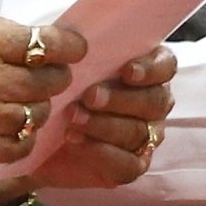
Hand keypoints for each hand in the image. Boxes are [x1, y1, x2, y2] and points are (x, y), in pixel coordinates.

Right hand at [0, 9, 84, 173]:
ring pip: (38, 114)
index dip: (69, 47)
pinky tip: (10, 127)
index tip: (74, 49)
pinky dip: (23, 136)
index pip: (46, 43)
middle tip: (45, 77)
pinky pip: (22, 146)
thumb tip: (39, 41)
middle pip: (50, 81)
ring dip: (36, 108)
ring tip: (21, 102)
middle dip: (54, 77)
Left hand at [20, 46, 178, 189]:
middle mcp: (154, 104)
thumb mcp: (68, 63)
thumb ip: (80, 50)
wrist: (39, 133)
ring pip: (139, 132)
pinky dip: (103, 153)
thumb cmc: (60, 87)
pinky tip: (77, 141)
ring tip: (73, 119)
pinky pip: (129, 165)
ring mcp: (146, 137)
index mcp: (148, 71)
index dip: (151, 69)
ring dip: (105, 125)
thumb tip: (74, 39)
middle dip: (121, 99)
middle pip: (155, 101)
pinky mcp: (131, 166)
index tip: (127, 71)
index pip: (166, 66)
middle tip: (89, 96)